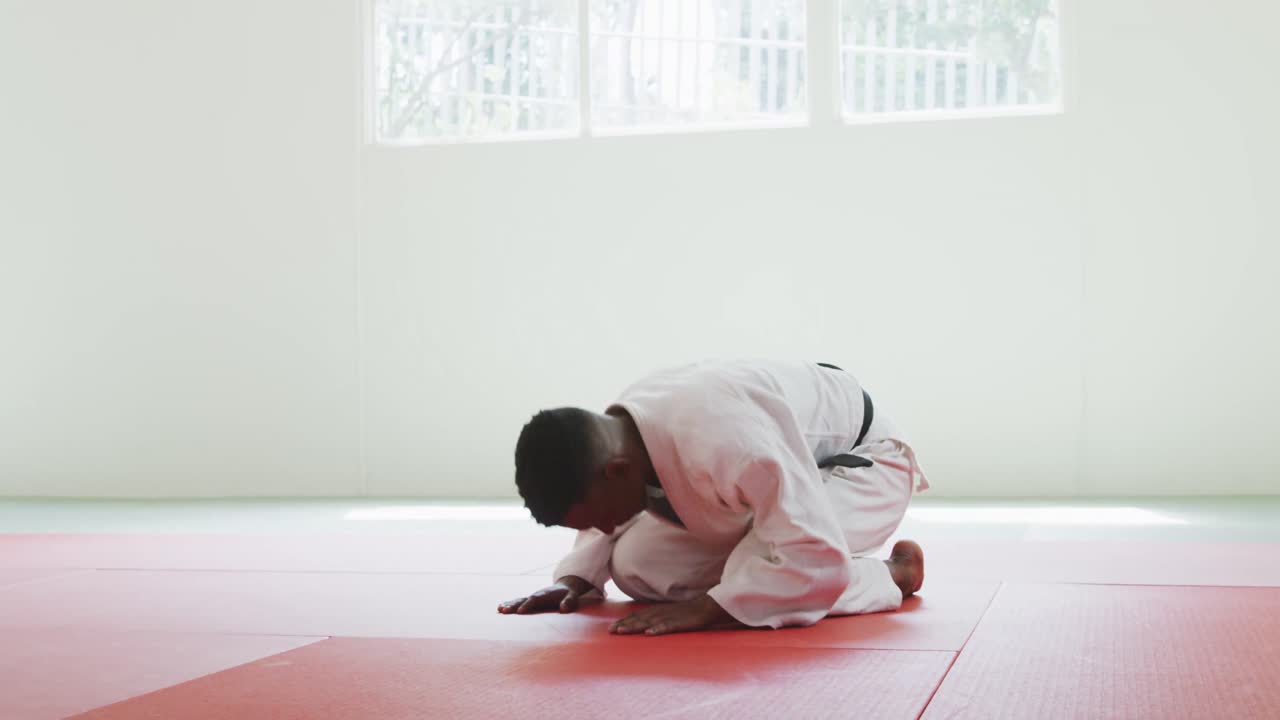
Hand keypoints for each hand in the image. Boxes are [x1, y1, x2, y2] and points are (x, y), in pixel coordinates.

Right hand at [497, 576, 597, 614]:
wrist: (565, 587)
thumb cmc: (569, 594)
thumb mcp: (573, 597)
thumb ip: (569, 602)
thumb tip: (564, 609)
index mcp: (546, 594)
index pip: (535, 599)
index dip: (528, 605)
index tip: (520, 611)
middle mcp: (536, 595)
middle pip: (523, 599)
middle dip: (513, 605)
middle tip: (504, 610)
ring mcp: (532, 597)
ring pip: (518, 600)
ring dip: (509, 605)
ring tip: (499, 609)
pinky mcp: (529, 600)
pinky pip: (518, 602)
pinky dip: (509, 604)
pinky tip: (500, 608)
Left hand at [609, 594, 735, 635]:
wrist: (706, 607)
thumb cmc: (687, 612)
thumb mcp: (668, 613)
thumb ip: (656, 618)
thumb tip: (644, 626)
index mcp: (657, 611)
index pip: (637, 616)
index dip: (624, 622)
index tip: (611, 628)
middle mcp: (660, 612)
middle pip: (639, 619)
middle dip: (624, 625)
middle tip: (610, 631)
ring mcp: (670, 617)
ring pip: (649, 622)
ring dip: (635, 627)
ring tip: (622, 631)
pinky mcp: (680, 623)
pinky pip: (667, 626)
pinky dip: (658, 629)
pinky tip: (649, 633)